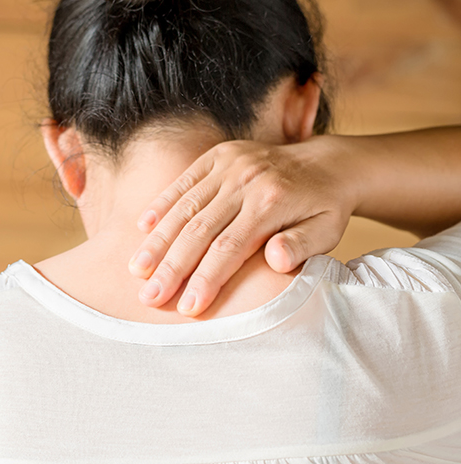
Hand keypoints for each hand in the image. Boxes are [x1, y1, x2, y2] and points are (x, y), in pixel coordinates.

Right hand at [128, 138, 355, 315]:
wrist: (328, 163)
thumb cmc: (325, 208)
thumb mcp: (327, 230)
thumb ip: (302, 246)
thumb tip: (275, 260)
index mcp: (272, 202)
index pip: (230, 247)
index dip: (206, 278)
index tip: (188, 308)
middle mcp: (246, 179)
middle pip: (199, 229)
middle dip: (171, 267)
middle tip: (149, 297)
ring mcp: (229, 164)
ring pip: (185, 207)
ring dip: (158, 240)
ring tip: (137, 270)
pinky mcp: (218, 155)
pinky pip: (183, 182)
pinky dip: (161, 205)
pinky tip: (141, 228)